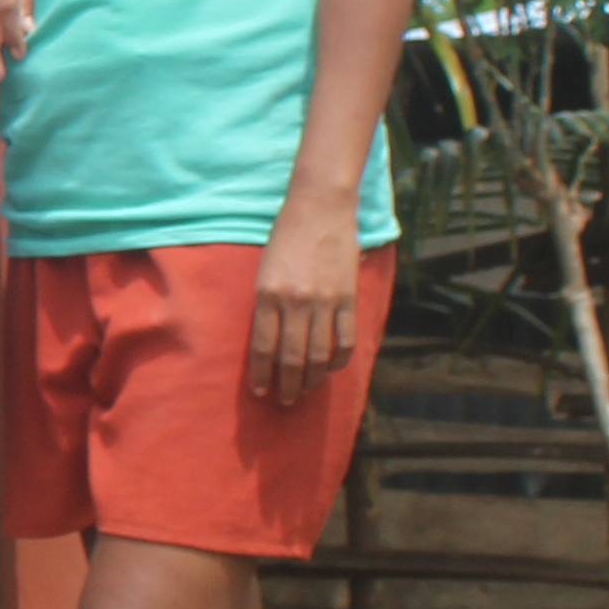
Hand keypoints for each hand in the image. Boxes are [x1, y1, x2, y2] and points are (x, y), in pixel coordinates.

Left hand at [250, 198, 363, 406]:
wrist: (320, 207)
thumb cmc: (286, 236)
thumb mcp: (264, 269)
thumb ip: (267, 305)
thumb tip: (268, 343)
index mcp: (267, 294)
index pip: (263, 346)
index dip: (262, 373)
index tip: (260, 390)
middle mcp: (295, 302)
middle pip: (291, 357)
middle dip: (287, 385)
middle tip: (284, 401)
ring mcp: (325, 301)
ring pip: (319, 355)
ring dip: (311, 379)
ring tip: (305, 391)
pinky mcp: (348, 298)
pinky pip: (345, 340)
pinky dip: (338, 360)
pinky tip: (329, 369)